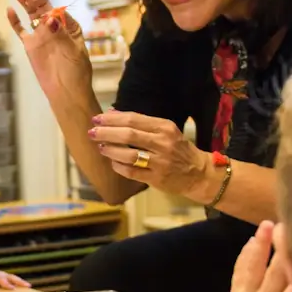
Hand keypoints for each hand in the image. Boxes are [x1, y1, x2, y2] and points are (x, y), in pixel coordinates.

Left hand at [0, 266, 30, 290]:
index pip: (1, 280)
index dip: (6, 284)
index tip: (12, 288)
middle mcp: (0, 276)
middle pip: (11, 278)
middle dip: (19, 282)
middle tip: (28, 286)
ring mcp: (3, 277)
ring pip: (14, 279)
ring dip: (21, 282)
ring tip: (29, 287)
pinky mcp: (4, 279)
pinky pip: (12, 281)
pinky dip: (19, 284)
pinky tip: (24, 289)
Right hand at [6, 0, 91, 98]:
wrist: (66, 91)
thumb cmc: (76, 72)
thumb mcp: (73, 50)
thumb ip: (62, 34)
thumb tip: (51, 19)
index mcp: (70, 27)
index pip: (59, 11)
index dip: (51, 5)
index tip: (44, 4)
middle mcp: (55, 28)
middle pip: (45, 9)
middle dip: (38, 0)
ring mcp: (41, 36)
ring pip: (32, 15)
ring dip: (27, 4)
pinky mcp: (30, 45)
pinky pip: (21, 30)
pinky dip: (15, 21)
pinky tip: (10, 10)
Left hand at [88, 110, 211, 199]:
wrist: (198, 173)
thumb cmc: (178, 149)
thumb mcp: (165, 131)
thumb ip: (141, 123)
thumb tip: (113, 112)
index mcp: (164, 127)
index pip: (133, 119)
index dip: (112, 118)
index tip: (98, 118)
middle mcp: (163, 143)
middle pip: (129, 135)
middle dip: (106, 132)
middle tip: (92, 132)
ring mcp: (160, 162)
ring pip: (129, 154)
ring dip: (111, 150)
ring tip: (101, 147)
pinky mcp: (156, 178)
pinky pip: (131, 172)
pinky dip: (118, 166)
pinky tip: (112, 162)